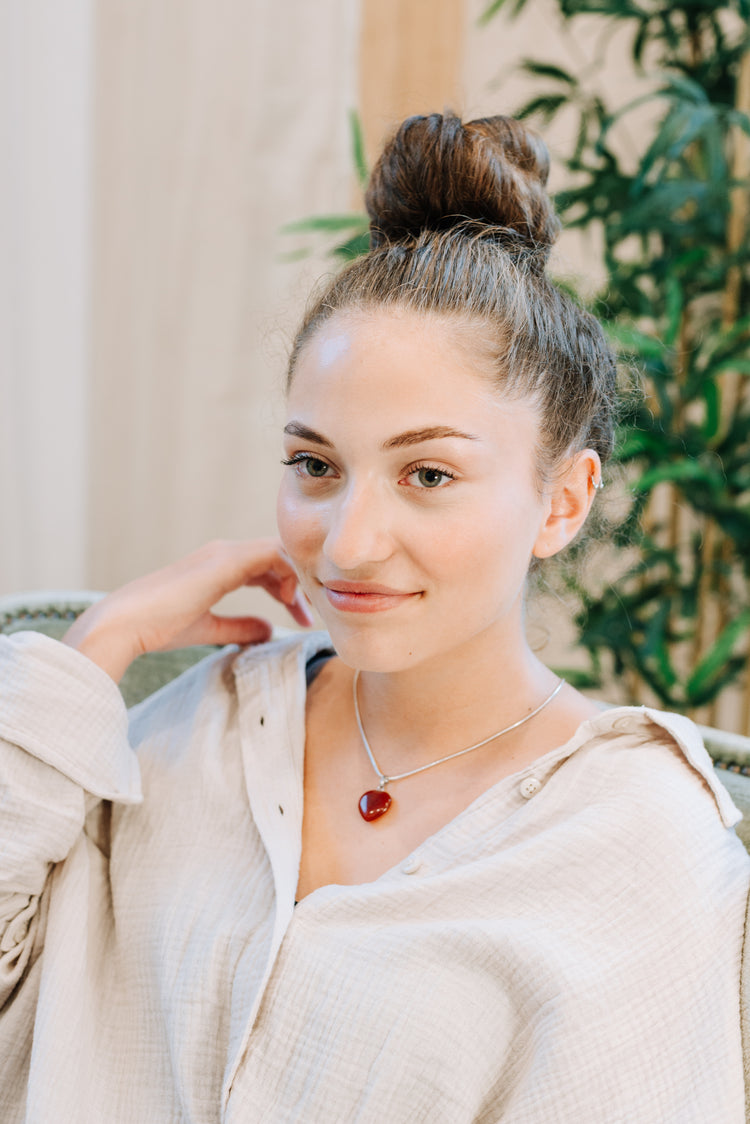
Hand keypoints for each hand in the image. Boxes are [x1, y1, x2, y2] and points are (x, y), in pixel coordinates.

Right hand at [62, 539, 314, 681]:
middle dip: (299, 584)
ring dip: (297, 579)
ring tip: (303, 611)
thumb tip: (268, 630)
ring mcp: (224, 553)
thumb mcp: (209, 629)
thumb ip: (239, 627)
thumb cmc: (158, 627)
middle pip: (278, 557)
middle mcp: (224, 553)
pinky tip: (292, 599)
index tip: (299, 617)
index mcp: (219, 566)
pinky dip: (288, 572)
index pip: (268, 567)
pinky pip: (271, 554)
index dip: (289, 589)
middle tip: (309, 616)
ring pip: (278, 552)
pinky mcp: (224, 561)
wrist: (127, 624)